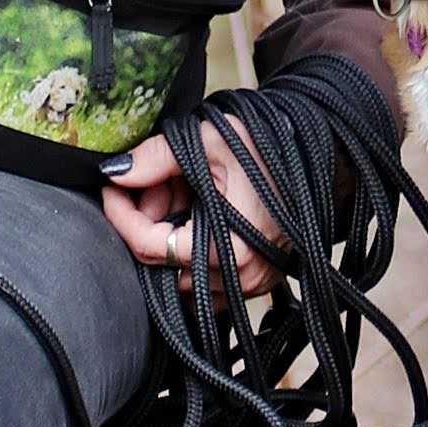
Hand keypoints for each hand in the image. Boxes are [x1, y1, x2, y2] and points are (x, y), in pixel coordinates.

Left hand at [101, 128, 283, 297]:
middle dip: (146, 221)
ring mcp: (249, 285)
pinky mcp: (254, 283)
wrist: (315, 156)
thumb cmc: (269, 148)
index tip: (112, 187)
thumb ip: (156, 158)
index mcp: (230, 248)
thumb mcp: (208, 141)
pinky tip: (196, 213)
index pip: (149, 246)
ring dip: (166, 233)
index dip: (122, 215)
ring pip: (177, 272)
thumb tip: (114, 173)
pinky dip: (188, 248)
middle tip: (155, 181)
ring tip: (181, 192)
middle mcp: (241, 277)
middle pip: (160, 262)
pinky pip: (202, 278)